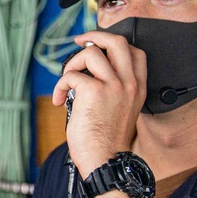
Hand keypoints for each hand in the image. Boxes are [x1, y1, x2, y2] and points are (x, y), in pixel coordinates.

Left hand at [53, 31, 146, 175]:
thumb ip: (113, 89)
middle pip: (116, 41)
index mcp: (137, 88)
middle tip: (79, 42)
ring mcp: (113, 86)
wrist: (106, 162)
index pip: (135, 52)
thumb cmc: (106, 141)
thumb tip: (88, 71)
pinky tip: (59, 100)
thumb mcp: (119, 110)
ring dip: (72, 64)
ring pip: (91, 53)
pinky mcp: (94, 92)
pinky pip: (71, 75)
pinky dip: (60, 85)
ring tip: (66, 82)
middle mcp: (129, 83)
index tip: (97, 46)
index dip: (113, 43)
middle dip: (94, 36)